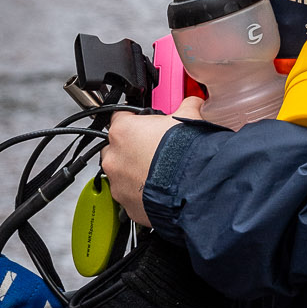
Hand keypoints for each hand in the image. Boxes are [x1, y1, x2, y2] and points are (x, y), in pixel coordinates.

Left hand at [101, 99, 202, 225]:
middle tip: (151, 150)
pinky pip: (129, 195)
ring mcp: (117, 182)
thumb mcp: (188, 117)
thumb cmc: (184, 152)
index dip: (135, 120)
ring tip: (157, 172)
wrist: (191, 186)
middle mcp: (114, 157)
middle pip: (115, 148)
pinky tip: (158, 189)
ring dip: (133, 172)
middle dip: (130, 149)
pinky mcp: (125, 203)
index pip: (120, 117)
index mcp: (123, 130)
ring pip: (120, 174)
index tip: (144, 125)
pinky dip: (139, 193)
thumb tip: (193, 103)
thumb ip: (185, 107)